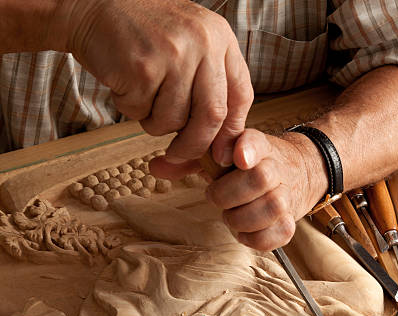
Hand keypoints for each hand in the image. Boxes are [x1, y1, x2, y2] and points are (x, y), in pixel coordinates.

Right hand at [60, 0, 252, 174]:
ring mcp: (173, 54)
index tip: (219, 153)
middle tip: (178, 154)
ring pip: (174, 120)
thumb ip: (212, 85)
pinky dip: (132, 109)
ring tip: (143, 95)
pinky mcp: (142, 67)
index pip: (241, 96)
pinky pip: (142, 113)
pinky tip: (125, 83)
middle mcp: (203, 43)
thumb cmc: (145, 34)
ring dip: (155, 123)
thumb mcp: (192, 45)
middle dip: (194, 145)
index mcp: (221, 38)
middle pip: (213, 115)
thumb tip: (224, 146)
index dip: (230, 130)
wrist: (92, 4)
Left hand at [205, 130, 326, 250]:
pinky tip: (244, 233)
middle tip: (215, 197)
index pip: (256, 142)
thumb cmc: (253, 165)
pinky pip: (281, 234)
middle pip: (261, 178)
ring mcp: (287, 196)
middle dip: (228, 194)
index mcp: (261, 147)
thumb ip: (217, 147)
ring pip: (273, 208)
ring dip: (242, 219)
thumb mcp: (235, 147)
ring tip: (230, 216)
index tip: (240, 160)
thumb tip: (209, 156)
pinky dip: (257, 239)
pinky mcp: (290, 220)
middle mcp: (278, 169)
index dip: (248, 149)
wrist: (297, 172)